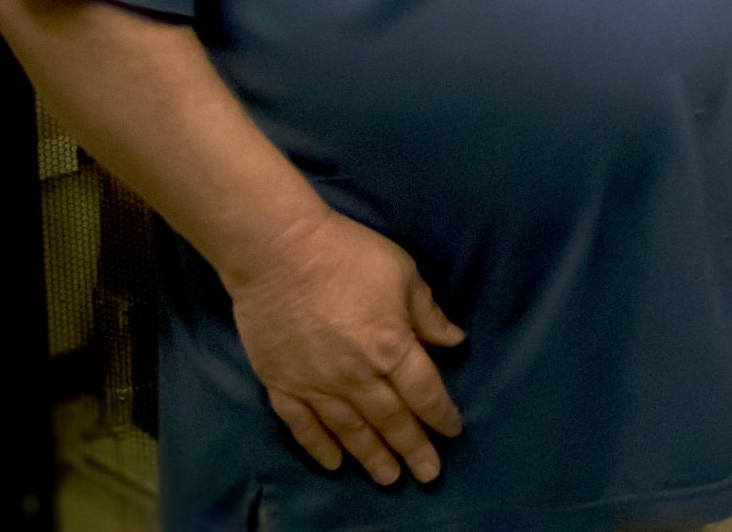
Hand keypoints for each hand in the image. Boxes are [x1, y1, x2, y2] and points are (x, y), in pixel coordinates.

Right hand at [223, 208, 465, 485]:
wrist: (279, 252)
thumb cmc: (348, 255)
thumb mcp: (404, 274)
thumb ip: (427, 314)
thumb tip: (452, 341)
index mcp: (391, 347)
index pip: (424, 393)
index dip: (440, 415)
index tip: (452, 431)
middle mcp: (356, 376)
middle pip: (391, 421)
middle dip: (413, 449)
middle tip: (428, 474)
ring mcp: (316, 384)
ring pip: (350, 431)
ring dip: (372, 457)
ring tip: (389, 478)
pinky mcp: (282, 383)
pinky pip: (302, 426)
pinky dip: (319, 447)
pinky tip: (333, 464)